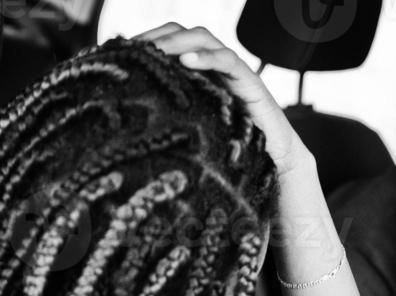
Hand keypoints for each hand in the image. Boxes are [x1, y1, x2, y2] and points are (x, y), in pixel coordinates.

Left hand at [135, 24, 309, 176]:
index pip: (171, 43)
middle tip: (132, 48)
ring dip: (177, 41)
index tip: (121, 52)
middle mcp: (215, 67)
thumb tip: (130, 126)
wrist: (274, 163)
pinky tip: (187, 61)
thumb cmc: (232, 149)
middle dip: (157, 36)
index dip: (148, 41)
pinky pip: (228, 61)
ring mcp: (233, 72)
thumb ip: (171, 119)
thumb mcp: (193, 130)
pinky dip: (207, 57)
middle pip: (185, 33)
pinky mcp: (250, 83)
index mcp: (200, 74)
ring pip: (205, 39)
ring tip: (155, 50)